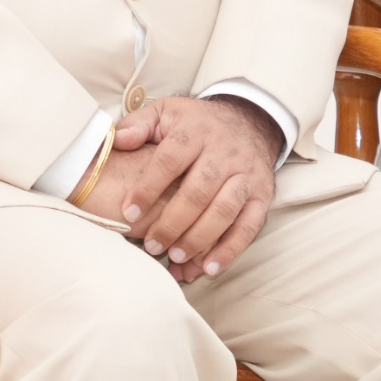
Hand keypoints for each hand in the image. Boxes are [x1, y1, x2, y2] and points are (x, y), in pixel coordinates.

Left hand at [80, 96, 281, 283]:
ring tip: (175, 258)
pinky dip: (230, 250)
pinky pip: (249, 226)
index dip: (147, 188)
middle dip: (172, 222)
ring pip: (224, 210)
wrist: (249, 122)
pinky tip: (208, 268)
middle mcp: (224, 152)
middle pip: (198, 191)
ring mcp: (246, 174)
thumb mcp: (166, 112)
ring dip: (199, 238)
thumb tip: (117, 140)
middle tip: (151, 245)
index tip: (128, 213)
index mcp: (196, 131)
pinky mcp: (263, 195)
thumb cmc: (197, 124)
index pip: (170, 160)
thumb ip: (139, 124)